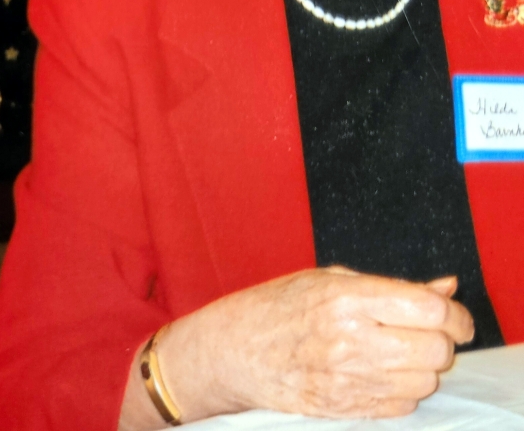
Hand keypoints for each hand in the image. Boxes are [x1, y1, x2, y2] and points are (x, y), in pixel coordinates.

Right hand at [133, 268, 473, 426]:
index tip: (453, 315)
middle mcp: (350, 339)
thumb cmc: (277, 305)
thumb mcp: (328, 279)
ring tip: (396, 350)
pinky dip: (404, 389)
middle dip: (441, 340)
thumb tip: (444, 286)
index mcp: (345, 297)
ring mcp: (348, 378)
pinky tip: (380, 371)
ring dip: (422, 367)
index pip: (429, 310)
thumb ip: (389, 286)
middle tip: (424, 331)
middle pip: (436, 349)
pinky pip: (405, 405)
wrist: (234, 350)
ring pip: (426, 381)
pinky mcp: (347, 407)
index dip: (454, 314)